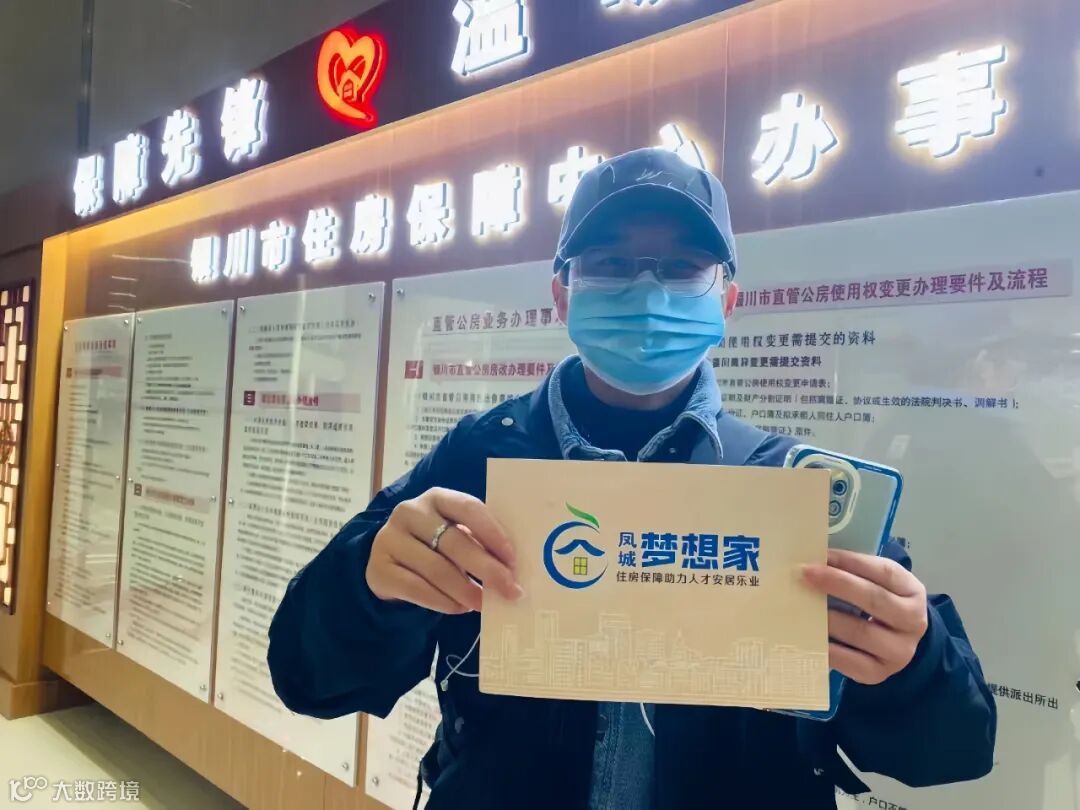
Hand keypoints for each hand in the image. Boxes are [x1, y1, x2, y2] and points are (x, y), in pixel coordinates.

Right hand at [367, 487, 522, 613]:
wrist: (389, 561)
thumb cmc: (434, 545)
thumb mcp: (455, 533)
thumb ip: (479, 542)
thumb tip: (512, 571)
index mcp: (437, 497)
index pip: (469, 508)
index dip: (493, 534)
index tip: (513, 559)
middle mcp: (411, 512)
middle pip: (454, 542)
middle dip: (486, 569)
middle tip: (509, 590)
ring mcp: (391, 539)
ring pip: (437, 569)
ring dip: (466, 591)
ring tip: (484, 604)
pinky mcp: (379, 569)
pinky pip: (417, 589)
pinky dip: (443, 602)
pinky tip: (460, 608)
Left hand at [802, 549, 928, 685]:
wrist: (896, 642)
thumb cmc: (879, 602)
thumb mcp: (878, 582)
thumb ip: (854, 571)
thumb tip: (815, 561)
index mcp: (913, 592)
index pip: (884, 572)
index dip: (851, 562)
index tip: (822, 555)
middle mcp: (913, 623)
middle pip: (874, 599)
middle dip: (837, 584)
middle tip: (805, 574)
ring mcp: (898, 652)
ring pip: (860, 632)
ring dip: (828, 617)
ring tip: (801, 604)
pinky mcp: (877, 673)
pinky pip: (847, 660)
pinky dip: (825, 646)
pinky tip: (806, 634)